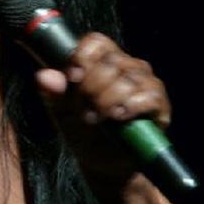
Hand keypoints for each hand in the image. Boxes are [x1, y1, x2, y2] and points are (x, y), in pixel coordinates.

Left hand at [34, 32, 170, 185]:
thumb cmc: (82, 130)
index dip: (82, 56)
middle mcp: (126, 65)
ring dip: (106, 101)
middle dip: (90, 88)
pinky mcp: (159, 104)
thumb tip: (43, 76)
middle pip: (109, 62)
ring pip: (127, 80)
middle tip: (83, 109)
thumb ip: (52, 92)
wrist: (102, 161)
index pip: (96, 41)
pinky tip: (118, 117)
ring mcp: (146, 82)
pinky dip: (130, 106)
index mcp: (100, 60)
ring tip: (96, 118)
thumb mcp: (60, 110)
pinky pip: (148, 96)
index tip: (72, 78)